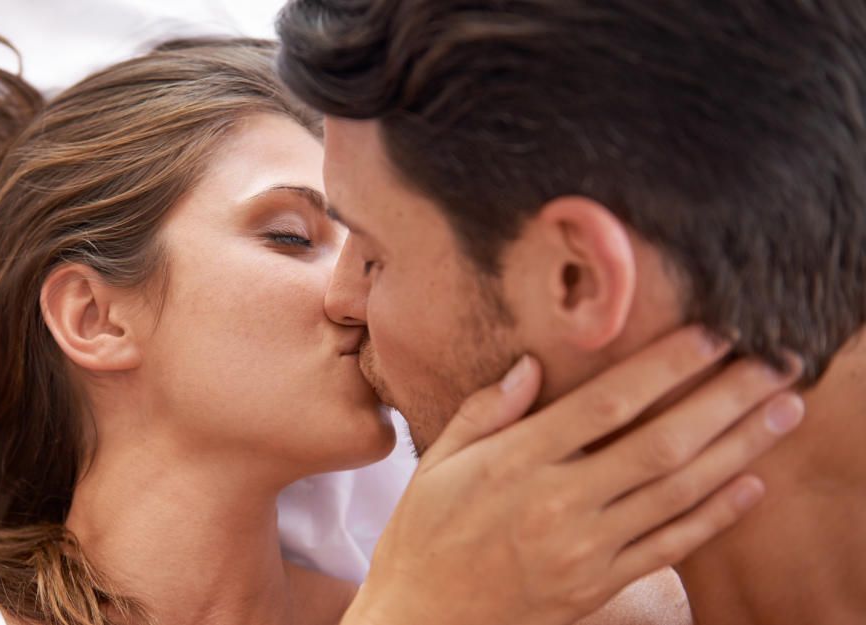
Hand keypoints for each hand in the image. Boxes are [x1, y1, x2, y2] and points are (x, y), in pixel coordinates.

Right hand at [346, 326, 802, 624]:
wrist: (423, 621)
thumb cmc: (423, 537)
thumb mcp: (437, 465)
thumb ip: (484, 412)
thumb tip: (529, 366)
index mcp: (517, 462)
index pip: (607, 404)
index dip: (665, 366)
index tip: (711, 335)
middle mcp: (559, 502)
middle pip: (660, 444)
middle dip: (725, 399)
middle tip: (774, 364)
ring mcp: (585, 549)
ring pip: (678, 492)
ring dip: (738, 449)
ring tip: (783, 411)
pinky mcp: (600, 586)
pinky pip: (670, 546)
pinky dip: (715, 516)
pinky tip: (750, 483)